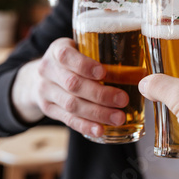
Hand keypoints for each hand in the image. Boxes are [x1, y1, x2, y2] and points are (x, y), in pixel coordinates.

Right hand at [12, 38, 128, 136]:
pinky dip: (85, 125)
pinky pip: (68, 119)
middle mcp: (47, 69)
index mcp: (57, 49)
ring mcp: (45, 91)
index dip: (84, 65)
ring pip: (71, 104)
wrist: (37, 75)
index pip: (66, 56)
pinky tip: (100, 130)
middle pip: (73, 84)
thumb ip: (99, 54)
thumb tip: (141, 70)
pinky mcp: (48, 109)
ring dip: (97, 113)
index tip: (103, 72)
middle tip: (123, 99)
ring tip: (119, 117)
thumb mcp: (79, 48)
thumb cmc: (71, 60)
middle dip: (100, 94)